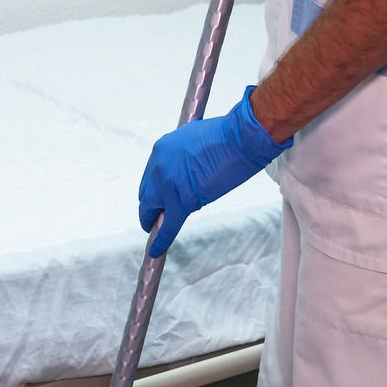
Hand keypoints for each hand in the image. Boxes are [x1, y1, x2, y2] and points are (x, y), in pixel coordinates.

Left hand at [138, 87, 290, 258]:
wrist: (240, 139)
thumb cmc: (227, 136)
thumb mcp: (194, 140)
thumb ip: (184, 159)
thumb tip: (186, 176)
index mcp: (162, 149)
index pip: (151, 177)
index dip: (154, 192)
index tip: (157, 200)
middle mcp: (159, 166)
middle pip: (146, 195)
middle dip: (150, 209)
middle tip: (153, 220)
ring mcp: (168, 184)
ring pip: (153, 211)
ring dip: (155, 223)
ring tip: (157, 233)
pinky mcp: (181, 201)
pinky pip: (168, 226)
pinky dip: (161, 240)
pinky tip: (156, 250)